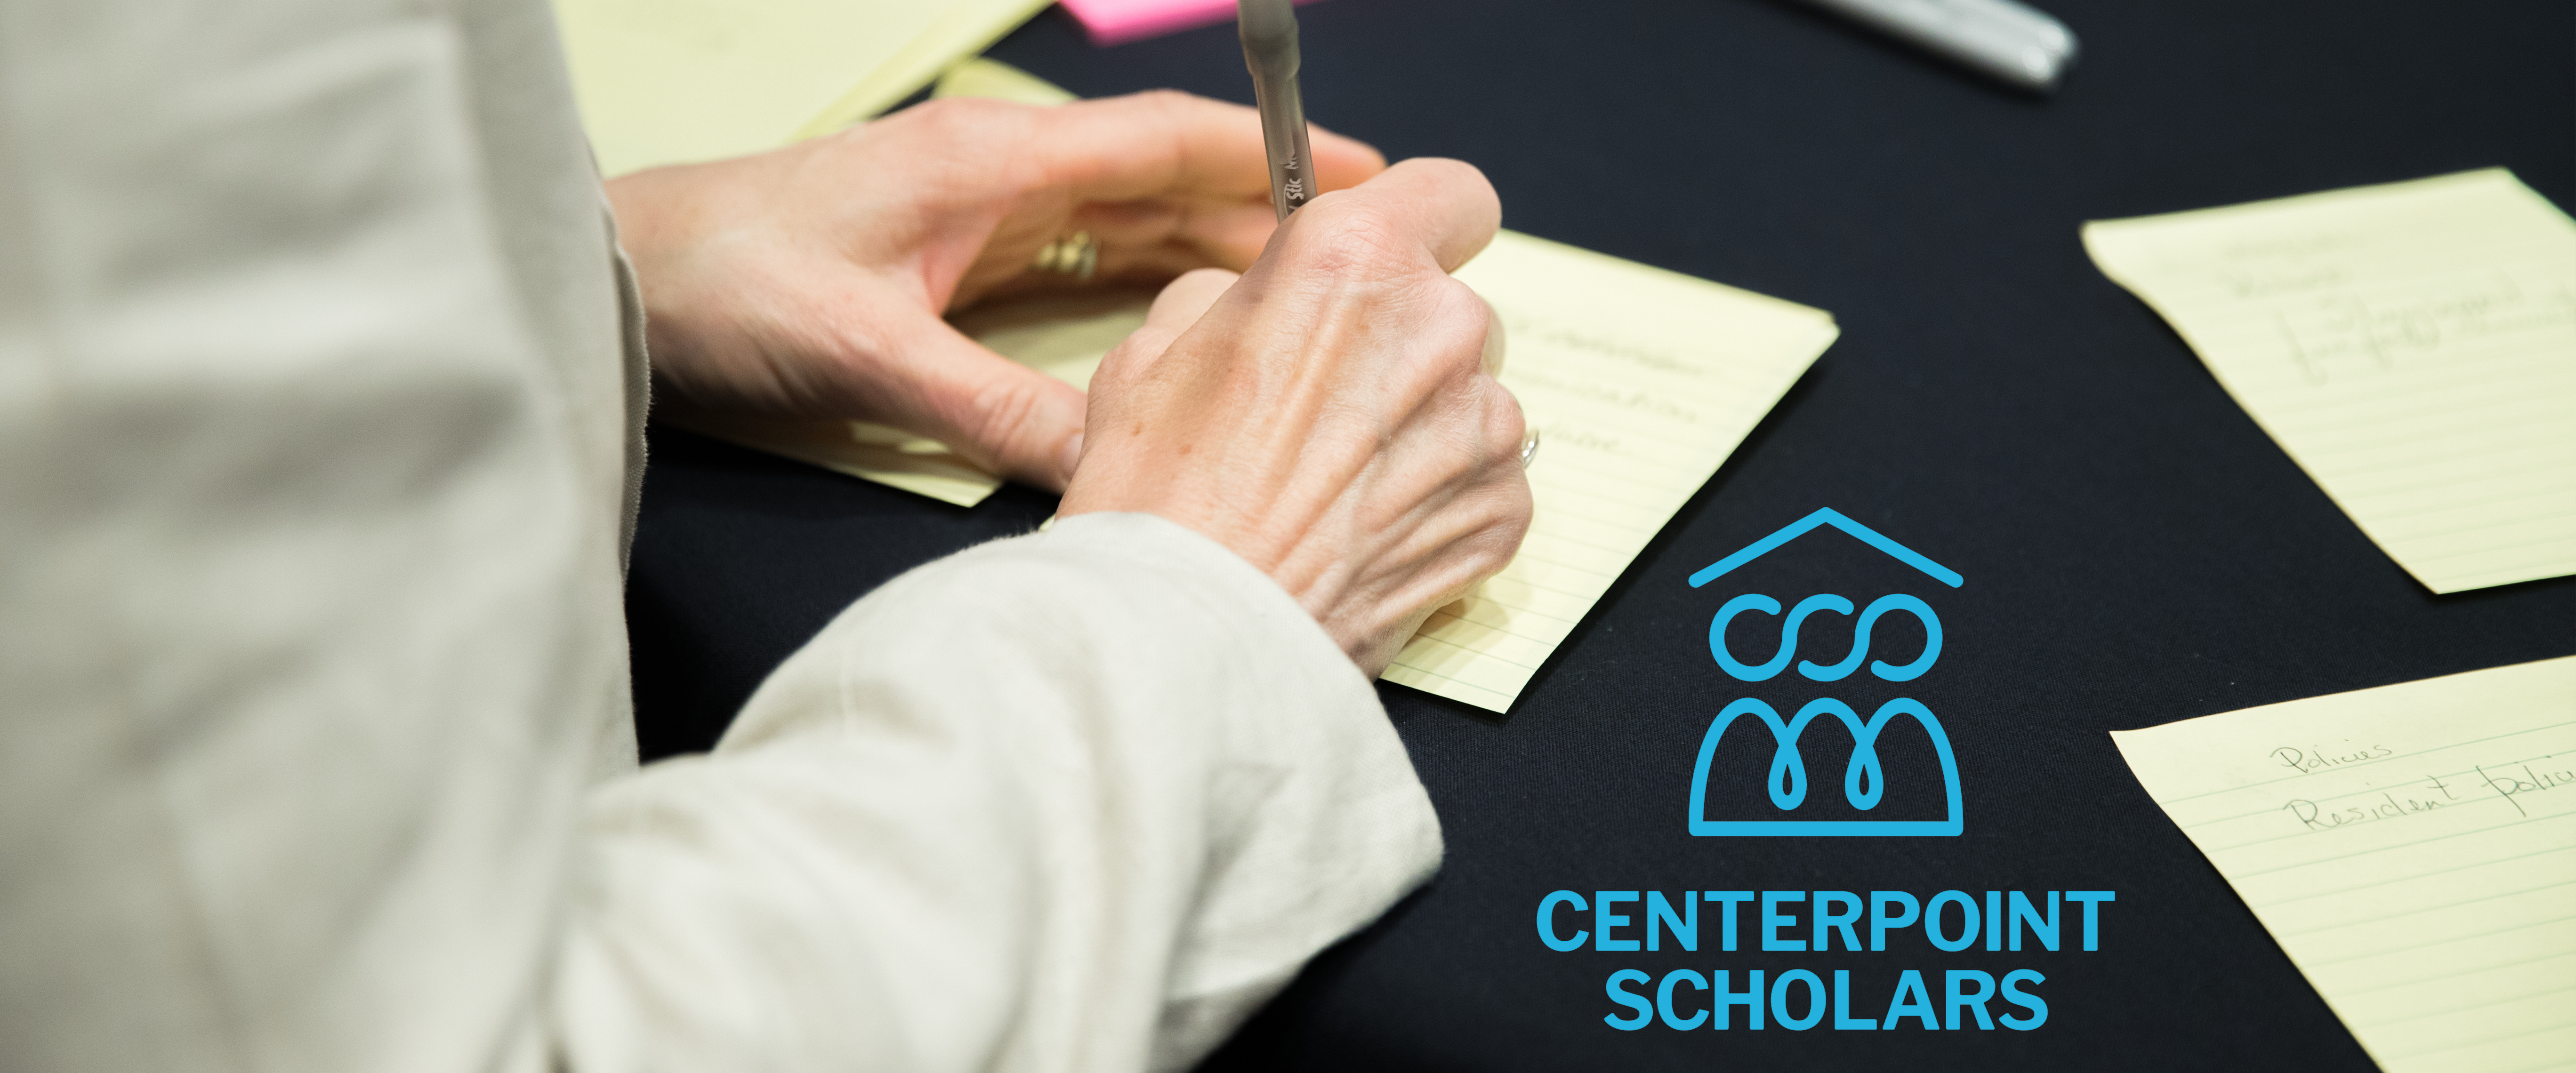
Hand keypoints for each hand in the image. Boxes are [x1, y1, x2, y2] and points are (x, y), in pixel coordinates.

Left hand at [605, 91, 1385, 489]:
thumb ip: (996, 411)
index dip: (1272, 155)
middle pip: (1159, 176)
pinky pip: (1074, 254)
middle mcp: (992, 172)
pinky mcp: (944, 251)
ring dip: (1206, 242)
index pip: (1163, 141)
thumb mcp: (865, 356)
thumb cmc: (720, 284)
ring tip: (1301, 288)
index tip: (1366, 171)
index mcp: (990, 163)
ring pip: (1122, 217)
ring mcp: (968, 209)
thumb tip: (1111, 471)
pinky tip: (1182, 316)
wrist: (618, 280)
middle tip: (1366, 246)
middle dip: (1263, 203)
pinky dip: (1140, 276)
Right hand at [1060, 160, 1532, 674]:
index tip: (1386, 268)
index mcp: (1352, 257)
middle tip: (1324, 409)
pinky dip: (1439, 504)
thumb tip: (1273, 294)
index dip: (1417, 227)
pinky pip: (1486, 483)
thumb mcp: (1153, 348)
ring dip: (1421, 430)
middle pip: (1453, 308)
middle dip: (1402, 346)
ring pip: (1471, 400)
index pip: (1450, 193)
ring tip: (1334, 489)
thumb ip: (1240, 292)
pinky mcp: (1504, 510)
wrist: (1187, 637)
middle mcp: (1439, 325)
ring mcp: (1484, 424)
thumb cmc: (1157, 496)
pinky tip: (1363, 535)